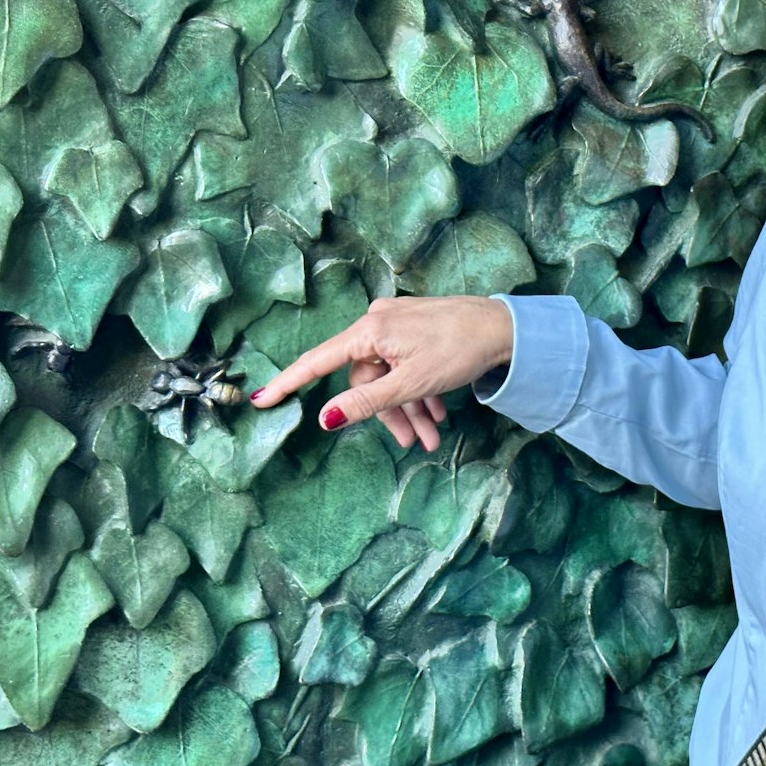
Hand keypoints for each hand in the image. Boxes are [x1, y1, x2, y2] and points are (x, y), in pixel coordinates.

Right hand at [249, 296, 513, 450]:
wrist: (506, 328)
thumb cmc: (459, 350)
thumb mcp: (411, 383)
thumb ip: (366, 402)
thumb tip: (324, 418)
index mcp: (370, 330)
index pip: (319, 361)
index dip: (288, 382)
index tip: (260, 399)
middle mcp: (378, 321)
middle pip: (365, 378)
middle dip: (389, 414)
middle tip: (414, 444)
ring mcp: (398, 323)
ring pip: (389, 376)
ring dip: (409, 409)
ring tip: (433, 437)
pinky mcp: (416, 328)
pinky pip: (404, 365)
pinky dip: (418, 391)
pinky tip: (439, 414)